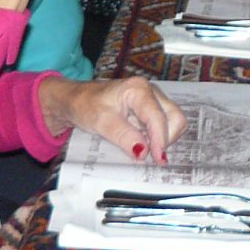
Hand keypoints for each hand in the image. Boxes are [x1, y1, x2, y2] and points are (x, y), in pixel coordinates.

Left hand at [38, 75, 186, 163]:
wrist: (75, 100)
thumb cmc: (85, 105)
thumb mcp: (100, 122)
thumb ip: (123, 136)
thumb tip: (144, 152)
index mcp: (138, 89)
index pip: (158, 117)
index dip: (160, 140)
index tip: (158, 160)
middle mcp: (150, 92)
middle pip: (174, 117)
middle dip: (165, 139)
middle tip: (151, 156)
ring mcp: (152, 99)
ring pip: (172, 121)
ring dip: (163, 138)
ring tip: (145, 149)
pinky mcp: (150, 108)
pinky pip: (164, 124)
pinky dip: (158, 137)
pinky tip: (144, 143)